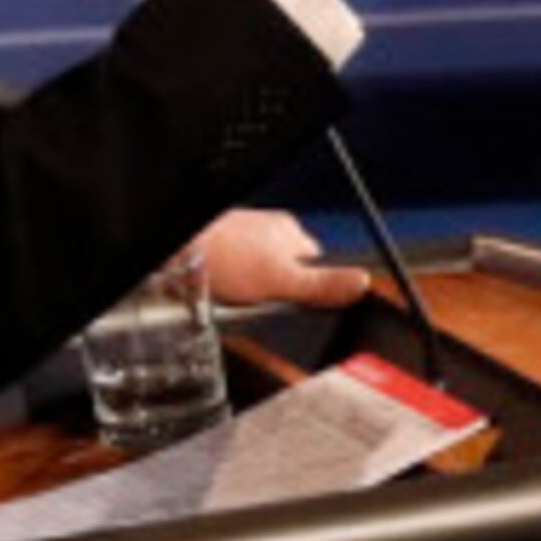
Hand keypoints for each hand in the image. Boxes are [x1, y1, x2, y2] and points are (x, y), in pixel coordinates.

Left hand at [182, 208, 371, 309]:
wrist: (178, 249)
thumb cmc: (222, 256)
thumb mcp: (280, 281)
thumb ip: (321, 285)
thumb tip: (362, 283)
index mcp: (291, 235)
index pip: (317, 270)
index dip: (308, 294)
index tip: (297, 307)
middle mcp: (269, 233)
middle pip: (287, 276)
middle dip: (275, 297)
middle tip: (259, 305)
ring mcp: (244, 240)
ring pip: (258, 279)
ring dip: (247, 296)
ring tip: (234, 301)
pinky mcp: (222, 250)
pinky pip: (233, 277)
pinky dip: (227, 290)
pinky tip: (218, 296)